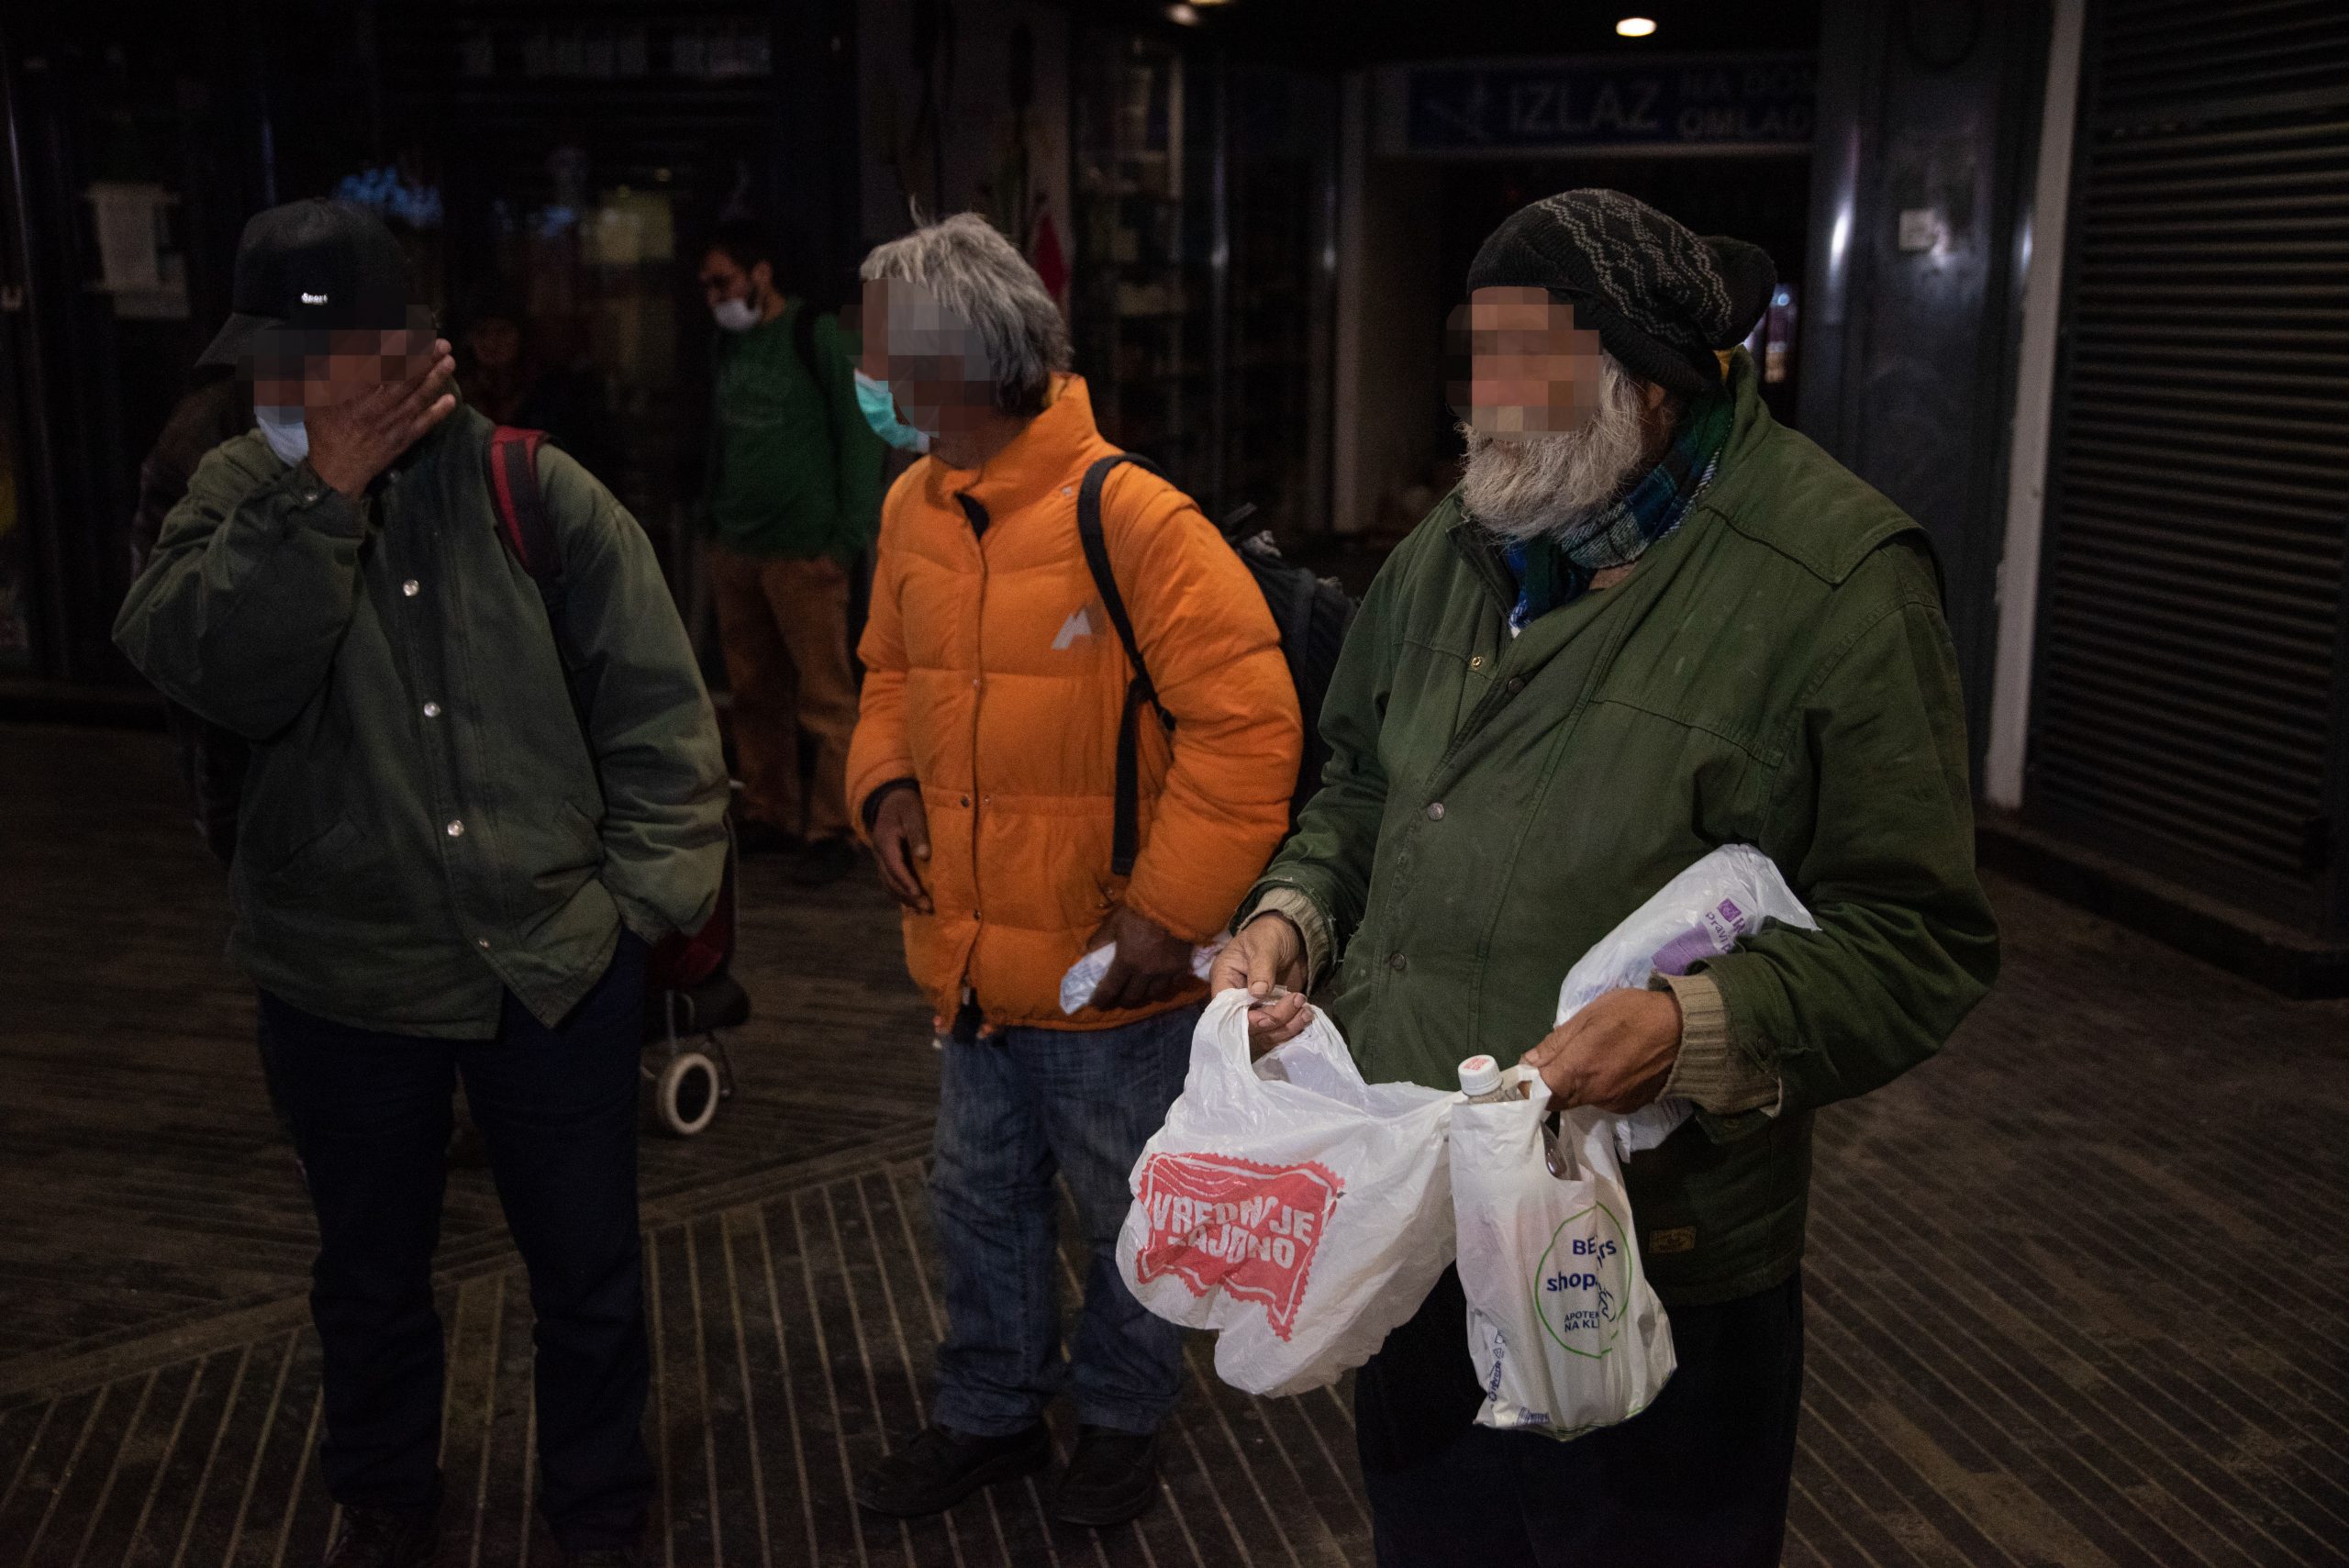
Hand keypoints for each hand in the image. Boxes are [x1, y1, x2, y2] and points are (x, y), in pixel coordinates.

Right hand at [306, 341, 456, 496]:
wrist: (337, 470)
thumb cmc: (325, 430)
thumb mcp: (318, 399)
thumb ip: (329, 373)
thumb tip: (341, 350)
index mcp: (355, 396)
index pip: (380, 367)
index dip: (397, 350)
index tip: (411, 334)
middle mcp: (376, 408)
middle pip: (406, 379)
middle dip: (426, 360)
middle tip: (442, 344)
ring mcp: (392, 425)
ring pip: (418, 398)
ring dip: (436, 379)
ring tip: (449, 362)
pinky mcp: (403, 439)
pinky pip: (423, 424)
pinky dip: (438, 412)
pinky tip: (451, 399)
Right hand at [870, 786, 931, 911]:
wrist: (889, 799)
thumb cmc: (904, 804)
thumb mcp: (913, 813)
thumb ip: (918, 833)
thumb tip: (924, 856)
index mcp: (885, 842)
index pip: (894, 866)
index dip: (906, 882)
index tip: (918, 895)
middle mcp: (879, 853)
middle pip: (890, 880)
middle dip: (907, 896)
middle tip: (926, 908)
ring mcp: (880, 858)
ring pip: (888, 883)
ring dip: (904, 899)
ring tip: (922, 910)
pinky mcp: (885, 861)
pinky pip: (889, 881)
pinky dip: (899, 893)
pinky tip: (912, 902)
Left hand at [1086, 904, 1193, 1012]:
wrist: (1173, 902)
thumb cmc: (1140, 910)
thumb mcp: (1115, 921)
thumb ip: (1100, 938)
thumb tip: (1084, 951)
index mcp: (1126, 962)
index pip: (1110, 989)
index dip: (1101, 999)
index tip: (1096, 1004)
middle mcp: (1145, 973)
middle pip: (1132, 997)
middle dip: (1121, 1002)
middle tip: (1116, 1000)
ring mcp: (1165, 972)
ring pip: (1153, 995)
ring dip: (1143, 997)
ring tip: (1138, 995)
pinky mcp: (1181, 967)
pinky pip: (1173, 986)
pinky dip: (1165, 988)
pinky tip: (1161, 985)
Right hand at [1209, 914, 1308, 1056]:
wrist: (1291, 934)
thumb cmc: (1271, 933)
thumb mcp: (1265, 944)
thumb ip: (1261, 967)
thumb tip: (1258, 992)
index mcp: (1225, 979)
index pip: (1226, 1009)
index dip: (1246, 1018)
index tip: (1270, 1015)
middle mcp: (1236, 999)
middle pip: (1247, 1026)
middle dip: (1274, 1019)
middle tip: (1297, 1000)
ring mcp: (1255, 1008)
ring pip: (1265, 1033)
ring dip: (1287, 1027)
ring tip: (1306, 1010)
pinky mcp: (1273, 1012)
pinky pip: (1278, 1031)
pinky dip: (1293, 1028)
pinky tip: (1307, 1016)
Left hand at [1520, 987, 1682, 1112]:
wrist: (1687, 1030)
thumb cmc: (1634, 1014)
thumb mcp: (1590, 1016)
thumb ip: (1556, 1043)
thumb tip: (1528, 1063)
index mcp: (1578, 1071)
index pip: (1537, 1094)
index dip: (1526, 1086)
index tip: (1525, 1075)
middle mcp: (1594, 1095)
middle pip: (1558, 1100)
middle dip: (1550, 1085)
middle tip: (1557, 1062)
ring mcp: (1614, 1104)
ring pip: (1581, 1100)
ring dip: (1577, 1085)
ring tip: (1592, 1058)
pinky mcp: (1631, 1107)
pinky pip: (1603, 1100)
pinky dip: (1599, 1088)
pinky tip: (1612, 1066)